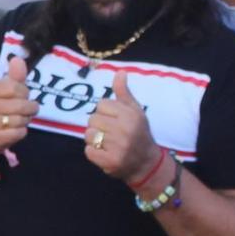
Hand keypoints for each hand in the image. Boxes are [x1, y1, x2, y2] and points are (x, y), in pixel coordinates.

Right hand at [0, 56, 37, 153]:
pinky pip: (18, 133)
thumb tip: (18, 59)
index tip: (22, 95)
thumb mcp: (5, 88)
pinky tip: (16, 130)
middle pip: (21, 105)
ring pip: (20, 120)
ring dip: (26, 120)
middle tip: (28, 109)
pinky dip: (21, 132)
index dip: (24, 92)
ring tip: (21, 119)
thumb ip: (15, 75)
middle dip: (30, 108)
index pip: (16, 88)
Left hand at [84, 69, 160, 183]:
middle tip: (110, 133)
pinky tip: (105, 152)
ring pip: (88, 134)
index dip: (105, 112)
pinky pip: (88, 151)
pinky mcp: (111, 161)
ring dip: (94, 139)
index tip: (114, 120)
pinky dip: (93, 152)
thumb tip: (119, 72)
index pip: (101, 104)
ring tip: (107, 142)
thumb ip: (124, 92)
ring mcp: (118, 147)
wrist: (146, 163)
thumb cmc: (139, 133)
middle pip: (92, 119)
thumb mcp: (135, 110)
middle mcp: (125, 130)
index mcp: (131, 115)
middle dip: (98, 126)